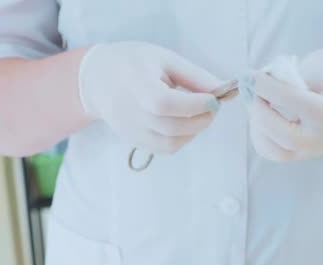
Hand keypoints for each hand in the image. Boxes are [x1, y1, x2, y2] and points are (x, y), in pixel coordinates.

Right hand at [79, 42, 221, 153]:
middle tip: (213, 107)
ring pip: (170, 144)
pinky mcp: (134, 140)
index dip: (195, 105)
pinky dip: (182, 139)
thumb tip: (224, 90)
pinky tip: (186, 123)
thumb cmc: (134, 63)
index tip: (214, 99)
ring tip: (200, 114)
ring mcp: (130, 130)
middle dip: (201, 120)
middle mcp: (130, 112)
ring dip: (194, 132)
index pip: (165, 104)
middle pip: (171, 128)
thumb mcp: (165, 59)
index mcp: (136, 84)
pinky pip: (164, 148)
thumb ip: (195, 76)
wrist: (98, 79)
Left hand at [245, 49, 322, 160]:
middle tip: (250, 88)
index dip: (268, 88)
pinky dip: (260, 134)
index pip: (296, 103)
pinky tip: (261, 114)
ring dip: (257, 125)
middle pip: (284, 136)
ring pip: (275, 150)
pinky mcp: (303, 154)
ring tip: (256, 100)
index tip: (249, 75)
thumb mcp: (319, 66)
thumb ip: (290, 78)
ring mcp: (316, 151)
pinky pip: (273, 152)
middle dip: (260, 111)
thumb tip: (254, 85)